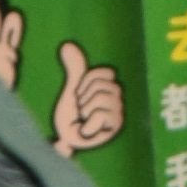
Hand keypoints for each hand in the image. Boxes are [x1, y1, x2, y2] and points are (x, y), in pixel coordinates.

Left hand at [49, 38, 126, 153]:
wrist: (68, 141)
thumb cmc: (71, 118)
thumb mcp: (72, 90)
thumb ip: (74, 68)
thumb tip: (66, 45)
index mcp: (111, 88)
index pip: (106, 73)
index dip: (88, 82)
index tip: (81, 94)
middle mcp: (119, 100)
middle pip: (102, 85)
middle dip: (85, 97)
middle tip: (82, 111)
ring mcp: (119, 114)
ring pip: (101, 99)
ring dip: (86, 110)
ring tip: (84, 120)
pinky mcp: (116, 128)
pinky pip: (100, 114)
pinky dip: (88, 124)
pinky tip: (88, 130)